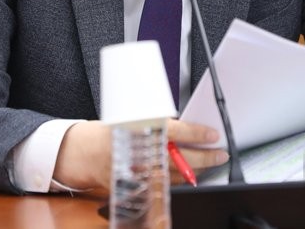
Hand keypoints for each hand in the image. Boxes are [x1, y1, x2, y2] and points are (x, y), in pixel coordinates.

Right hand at [52, 119, 225, 189]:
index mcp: (139, 130)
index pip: (174, 132)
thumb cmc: (109, 131)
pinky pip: (163, 186)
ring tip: (210, 162)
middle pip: (180, 158)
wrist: (84, 152)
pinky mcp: (136, 187)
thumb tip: (186, 127)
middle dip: (205, 158)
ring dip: (196, 171)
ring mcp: (138, 173)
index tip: (213, 135)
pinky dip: (179, 180)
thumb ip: (157, 123)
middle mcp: (139, 153)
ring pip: (175, 175)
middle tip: (220, 154)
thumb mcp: (132, 117)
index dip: (197, 134)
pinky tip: (190, 175)